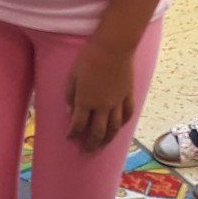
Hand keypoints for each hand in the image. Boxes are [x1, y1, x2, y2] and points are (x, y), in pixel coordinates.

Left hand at [66, 38, 136, 152]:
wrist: (113, 47)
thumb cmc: (89, 58)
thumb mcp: (73, 76)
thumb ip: (70, 96)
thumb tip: (69, 111)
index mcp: (86, 101)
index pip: (78, 125)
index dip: (73, 134)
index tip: (69, 138)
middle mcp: (102, 106)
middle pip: (98, 132)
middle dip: (90, 144)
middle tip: (85, 151)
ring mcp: (118, 102)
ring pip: (114, 128)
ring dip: (107, 140)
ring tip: (101, 145)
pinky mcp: (128, 96)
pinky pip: (127, 115)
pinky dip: (122, 124)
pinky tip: (118, 128)